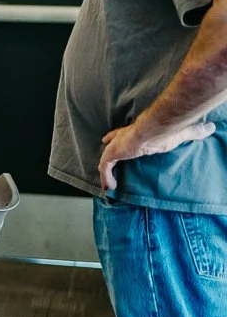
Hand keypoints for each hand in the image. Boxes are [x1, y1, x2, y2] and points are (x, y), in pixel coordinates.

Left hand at [99, 119, 217, 189]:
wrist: (155, 128)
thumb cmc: (166, 130)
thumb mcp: (181, 133)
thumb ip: (194, 131)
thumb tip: (210, 128)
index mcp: (137, 132)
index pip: (124, 134)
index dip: (118, 138)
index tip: (114, 142)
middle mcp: (124, 137)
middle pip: (112, 144)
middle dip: (110, 151)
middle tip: (109, 160)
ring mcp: (117, 146)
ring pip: (107, 159)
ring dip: (106, 170)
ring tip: (108, 182)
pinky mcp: (112, 154)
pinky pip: (105, 168)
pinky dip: (106, 178)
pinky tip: (109, 187)